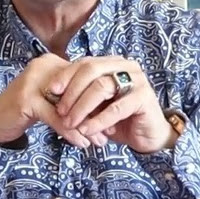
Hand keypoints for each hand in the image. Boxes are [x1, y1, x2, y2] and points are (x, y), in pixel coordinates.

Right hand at [0, 54, 102, 147]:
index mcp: (54, 63)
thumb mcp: (53, 102)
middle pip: (79, 90)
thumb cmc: (26, 113)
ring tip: (100, 142)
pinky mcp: (26, 97)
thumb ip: (74, 100)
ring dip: (87, 125)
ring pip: (69, 105)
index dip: (100, 100)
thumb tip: (108, 113)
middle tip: (111, 133)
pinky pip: (55, 116)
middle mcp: (44, 65)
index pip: (84, 80)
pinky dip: (70, 131)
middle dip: (97, 114)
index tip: (115, 119)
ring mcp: (33, 79)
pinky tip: (81, 143)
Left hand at [47, 57, 174, 153]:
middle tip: (60, 111)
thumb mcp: (96, 105)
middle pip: (91, 70)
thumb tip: (52, 94)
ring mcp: (137, 80)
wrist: (148, 135)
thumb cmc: (119, 119)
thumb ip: (81, 95)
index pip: (85, 63)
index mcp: (113, 63)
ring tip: (70, 123)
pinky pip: (115, 109)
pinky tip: (86, 130)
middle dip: (72, 91)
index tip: (51, 91)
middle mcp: (126, 66)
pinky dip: (98, 120)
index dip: (66, 75)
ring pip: (101, 87)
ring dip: (82, 107)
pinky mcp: (144, 98)